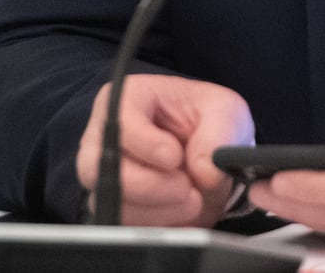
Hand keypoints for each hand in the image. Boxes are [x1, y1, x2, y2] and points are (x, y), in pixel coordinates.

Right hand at [76, 74, 254, 226]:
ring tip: (192, 200)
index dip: (145, 142)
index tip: (175, 156)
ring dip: (156, 209)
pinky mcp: (111, 206)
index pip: (117, 121)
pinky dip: (153, 225)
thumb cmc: (208, 120)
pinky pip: (118, 225)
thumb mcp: (225, 110)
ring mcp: (102, 174)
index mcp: (127, 99)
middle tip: (187, 186)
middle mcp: (103, 137)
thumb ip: (220, 132)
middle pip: (99, 168)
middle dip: (150, 185)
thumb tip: (205, 170)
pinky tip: (180, 214)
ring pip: (108, 201)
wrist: (209, 154)